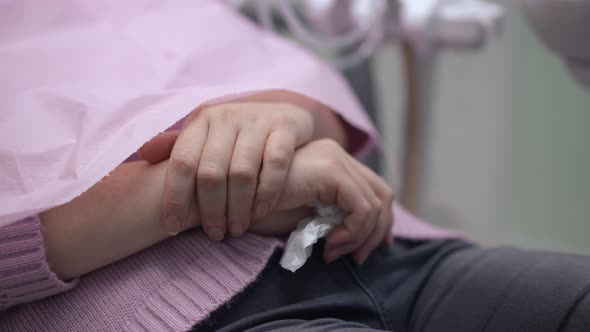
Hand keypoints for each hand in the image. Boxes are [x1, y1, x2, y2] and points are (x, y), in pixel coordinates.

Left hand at [139, 102, 313, 238]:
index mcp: (202, 122)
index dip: (175, 198)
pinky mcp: (285, 127)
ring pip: (242, 173)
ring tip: (237, 229)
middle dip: (210, 210)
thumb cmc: (238, 134)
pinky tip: (261, 211)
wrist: (284, 114)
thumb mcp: (207, 136)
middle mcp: (227, 117)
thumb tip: (143, 155)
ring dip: (238, 208)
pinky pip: (274, 165)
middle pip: (211, 173)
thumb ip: (179, 147)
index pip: (182, 162)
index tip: (174, 227)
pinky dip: (267, 193)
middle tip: (215, 234)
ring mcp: (257, 121)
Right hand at [256, 139, 394, 263]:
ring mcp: (334, 158)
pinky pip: (362, 207)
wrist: (226, 202)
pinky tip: (329, 246)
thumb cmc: (256, 211)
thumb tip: (360, 236)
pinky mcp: (330, 171)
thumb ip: (330, 216)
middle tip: (356, 259)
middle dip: (377, 231)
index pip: (373, 190)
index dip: (377, 223)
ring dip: (361, 237)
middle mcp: (336, 154)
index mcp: (331, 162)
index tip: (360, 252)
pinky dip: (353, 232)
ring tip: (332, 253)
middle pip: (382, 193)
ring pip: (376, 202)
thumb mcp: (302, 215)